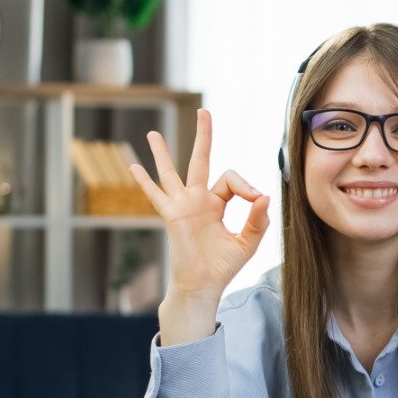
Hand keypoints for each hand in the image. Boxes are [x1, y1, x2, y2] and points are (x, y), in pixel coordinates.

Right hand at [131, 110, 268, 341]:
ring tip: (153, 133)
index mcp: (217, 204)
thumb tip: (263, 197)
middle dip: (203, 136)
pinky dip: (145, 182)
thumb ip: (258, 220)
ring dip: (162, 153)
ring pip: (171, 173)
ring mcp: (183, 206)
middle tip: (204, 111)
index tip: (256, 201)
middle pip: (200, 160)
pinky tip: (133, 166)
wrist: (203, 286)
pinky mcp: (172, 216)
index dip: (246, 186)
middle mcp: (198, 200)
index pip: (231, 180)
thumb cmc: (222, 266)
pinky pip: (156, 195)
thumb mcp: (247, 242)